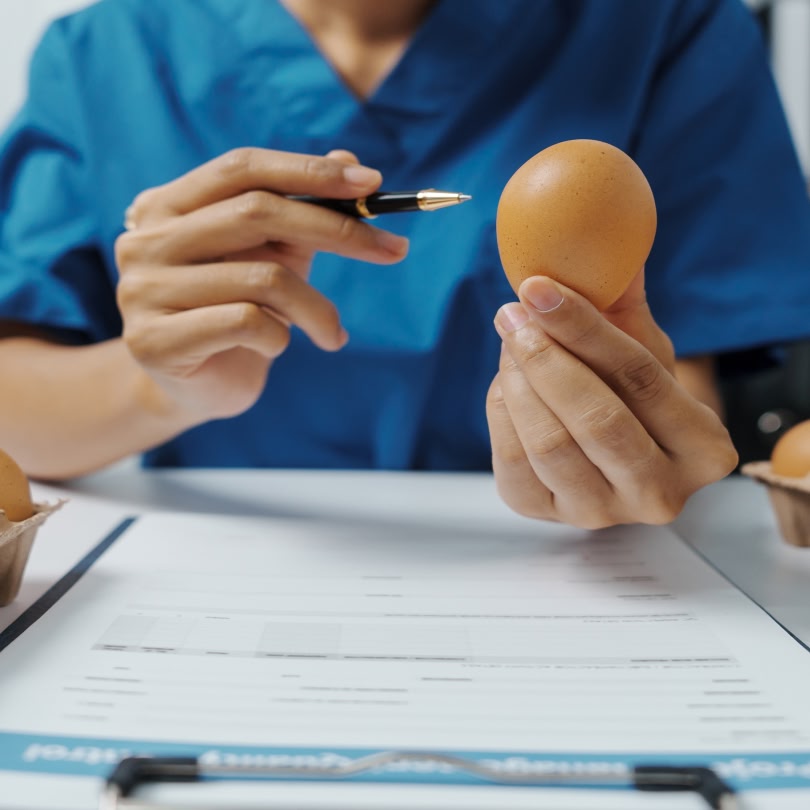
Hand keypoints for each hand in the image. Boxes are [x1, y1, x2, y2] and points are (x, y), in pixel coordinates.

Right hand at [114, 148, 408, 421]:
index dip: (308, 171)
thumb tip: (350, 161)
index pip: (242, 167)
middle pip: (257, 212)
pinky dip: (280, 337)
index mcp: (167, 206)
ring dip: (317, 308)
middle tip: (393, 251)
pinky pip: (247, 323)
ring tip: (332, 334)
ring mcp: (142, 290)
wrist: (195, 388)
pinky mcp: (153, 341)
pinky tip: (276, 348)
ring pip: (263, 278)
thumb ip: (302, 209)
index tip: (371, 184)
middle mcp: (144, 240)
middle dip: (338, 231)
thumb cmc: (236, 314)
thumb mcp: (272, 256)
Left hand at [486, 272, 737, 527]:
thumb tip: (602, 237)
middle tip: (511, 312)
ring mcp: (603, 514)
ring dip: (517, 381)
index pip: (641, 378)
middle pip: (596, 420)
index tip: (538, 287)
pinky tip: (505, 380)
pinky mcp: (548, 516)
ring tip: (509, 338)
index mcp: (704, 449)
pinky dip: (501, 412)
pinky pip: (513, 462)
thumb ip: (624, 302)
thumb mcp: (644, 348)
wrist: (616, 452)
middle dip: (545, 357)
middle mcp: (660, 494)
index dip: (584, 328)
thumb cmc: (634, 393)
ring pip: (550, 444)